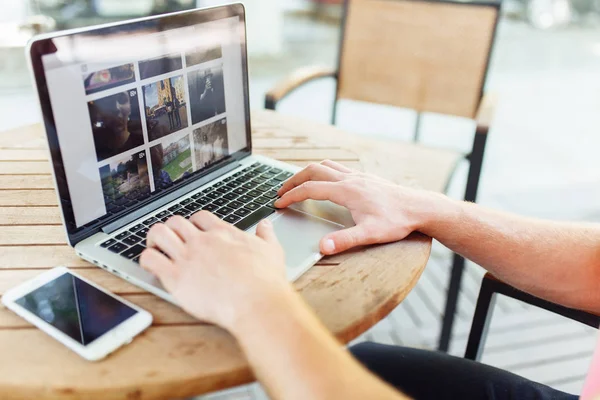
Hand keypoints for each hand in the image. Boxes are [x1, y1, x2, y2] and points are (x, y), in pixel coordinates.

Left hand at [140, 212, 290, 330]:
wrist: (256, 303)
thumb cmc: (265, 281)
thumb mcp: (271, 251)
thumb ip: (266, 235)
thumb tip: (265, 225)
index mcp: (223, 234)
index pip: (200, 218)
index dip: (194, 223)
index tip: (193, 232)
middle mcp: (202, 241)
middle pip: (176, 222)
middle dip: (171, 229)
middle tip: (170, 239)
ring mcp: (187, 258)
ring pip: (158, 234)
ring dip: (153, 239)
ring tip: (155, 248)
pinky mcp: (176, 277)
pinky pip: (150, 259)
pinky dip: (146, 259)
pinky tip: (150, 264)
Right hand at [275, 160, 441, 254]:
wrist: (418, 207)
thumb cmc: (396, 221)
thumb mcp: (370, 234)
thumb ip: (344, 241)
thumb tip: (322, 247)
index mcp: (346, 191)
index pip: (309, 189)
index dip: (291, 196)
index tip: (278, 203)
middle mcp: (349, 179)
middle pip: (313, 171)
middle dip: (293, 180)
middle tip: (281, 191)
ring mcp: (357, 176)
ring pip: (325, 166)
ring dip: (308, 172)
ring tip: (298, 183)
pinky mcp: (365, 178)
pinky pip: (338, 168)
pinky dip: (324, 171)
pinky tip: (326, 182)